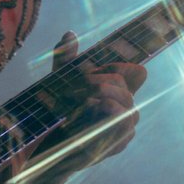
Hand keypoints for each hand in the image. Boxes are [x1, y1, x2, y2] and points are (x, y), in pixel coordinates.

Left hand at [34, 29, 147, 175]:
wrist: (47, 149)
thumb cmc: (56, 117)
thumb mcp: (57, 83)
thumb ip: (65, 60)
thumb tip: (70, 34)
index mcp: (117, 92)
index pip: (136, 72)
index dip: (119, 64)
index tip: (92, 68)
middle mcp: (125, 108)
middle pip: (125, 81)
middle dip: (99, 78)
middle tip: (76, 86)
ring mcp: (125, 126)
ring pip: (126, 99)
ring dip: (102, 92)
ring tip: (81, 99)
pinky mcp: (120, 142)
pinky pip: (122, 119)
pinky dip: (105, 109)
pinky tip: (89, 109)